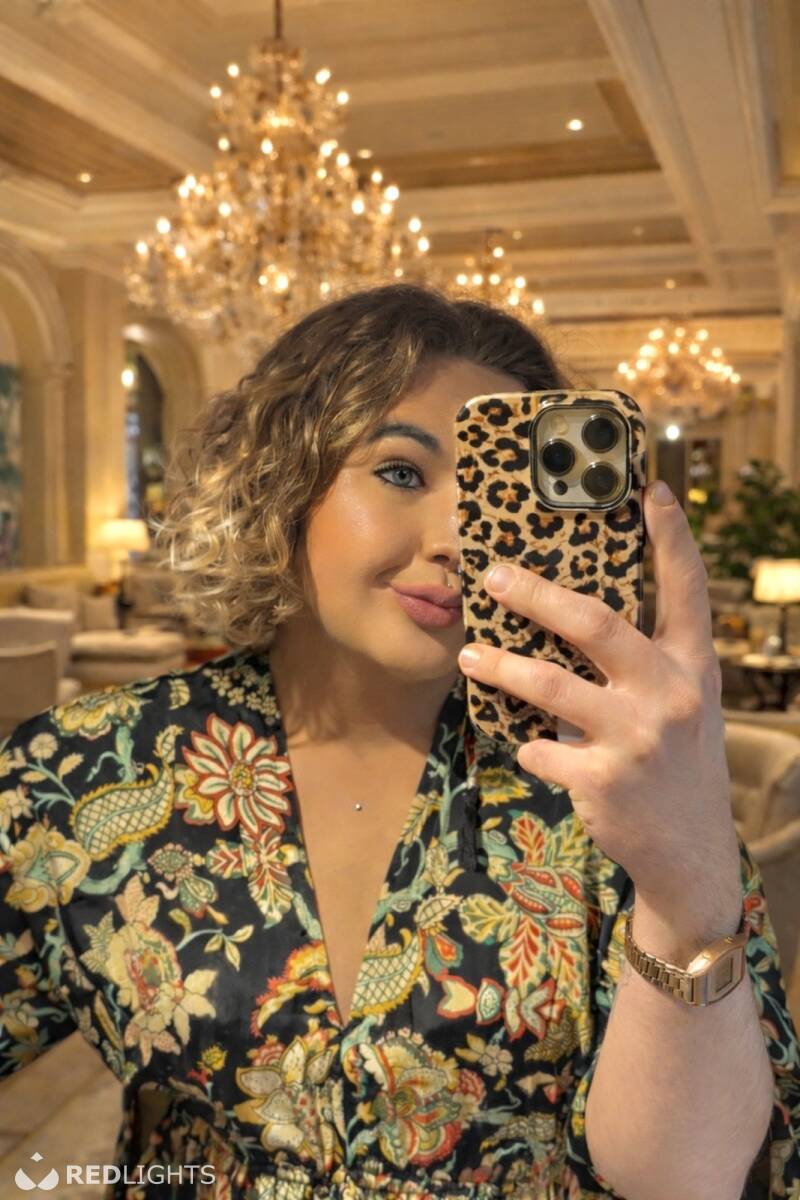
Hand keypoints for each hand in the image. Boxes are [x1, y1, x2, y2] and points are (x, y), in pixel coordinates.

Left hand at [457, 479, 741, 908]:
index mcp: (692, 667)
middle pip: (596, 623)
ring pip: (551, 684)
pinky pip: (541, 748)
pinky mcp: (604, 779)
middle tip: (493, 574)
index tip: (653, 490)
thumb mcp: (682, 706)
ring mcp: (637, 738)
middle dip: (536, 593)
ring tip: (469, 653)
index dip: (672, 538)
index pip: (686, 590)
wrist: (692, 855)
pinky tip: (527, 746)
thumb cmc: (675, 765)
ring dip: (501, 666)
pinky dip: (527, 745)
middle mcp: (670, 694)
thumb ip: (646, 663)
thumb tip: (572, 615)